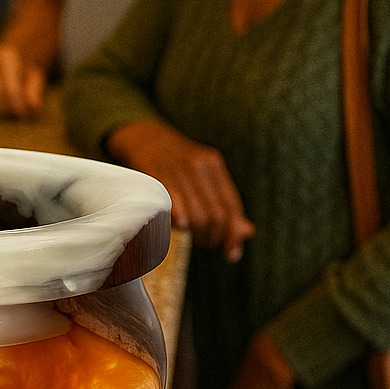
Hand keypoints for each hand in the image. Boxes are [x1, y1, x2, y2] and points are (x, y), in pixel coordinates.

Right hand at [0, 44, 46, 118]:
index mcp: (6, 56)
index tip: (23, 113)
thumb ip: (34, 91)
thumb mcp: (34, 77)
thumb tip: (33, 107)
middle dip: (5, 106)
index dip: (17, 101)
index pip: (10, 84)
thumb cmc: (21, 71)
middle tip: (12, 110)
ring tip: (0, 108)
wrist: (6, 58)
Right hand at [106, 119, 254, 260]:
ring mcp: (177, 170)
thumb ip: (224, 202)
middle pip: (216, 215)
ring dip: (196, 234)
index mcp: (213, 164)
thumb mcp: (203, 174)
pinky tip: (180, 226)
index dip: (234, 234)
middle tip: (205, 242)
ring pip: (197, 216)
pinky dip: (180, 222)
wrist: (143, 135)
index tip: (231, 253)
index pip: (232, 206)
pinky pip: (174, 207)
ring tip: (191, 234)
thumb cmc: (175, 161)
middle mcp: (198, 165)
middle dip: (213, 237)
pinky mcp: (156, 176)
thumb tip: (246, 232)